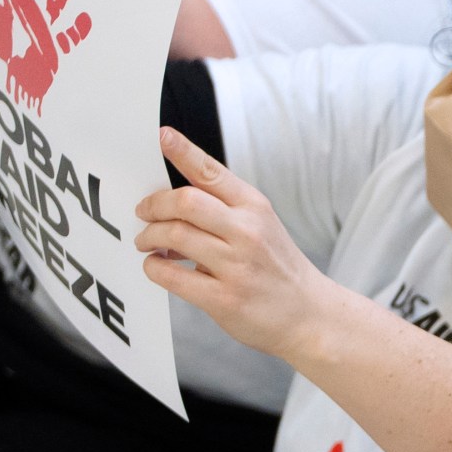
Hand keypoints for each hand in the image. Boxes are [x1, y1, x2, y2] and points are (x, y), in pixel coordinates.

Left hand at [138, 126, 335, 358]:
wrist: (310, 315)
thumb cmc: (279, 268)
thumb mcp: (263, 225)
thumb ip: (225, 209)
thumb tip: (173, 199)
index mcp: (255, 207)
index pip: (212, 172)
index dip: (183, 151)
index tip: (162, 136)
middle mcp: (248, 232)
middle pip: (185, 202)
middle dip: (153, 205)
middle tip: (142, 212)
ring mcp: (236, 266)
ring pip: (175, 236)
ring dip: (149, 236)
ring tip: (147, 242)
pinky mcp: (224, 299)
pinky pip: (172, 276)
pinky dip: (154, 267)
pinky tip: (156, 265)